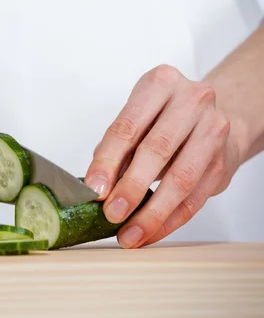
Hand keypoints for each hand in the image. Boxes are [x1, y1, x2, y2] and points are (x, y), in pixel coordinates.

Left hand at [84, 64, 240, 248]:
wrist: (212, 118)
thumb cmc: (163, 119)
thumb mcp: (136, 119)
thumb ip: (116, 148)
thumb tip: (96, 187)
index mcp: (160, 83)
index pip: (127, 126)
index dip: (107, 161)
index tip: (94, 189)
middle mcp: (192, 100)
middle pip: (156, 150)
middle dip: (130, 187)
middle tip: (111, 213)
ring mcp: (213, 130)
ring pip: (181, 179)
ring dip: (152, 213)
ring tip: (129, 234)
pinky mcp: (224, 162)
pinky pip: (195, 199)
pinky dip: (169, 221)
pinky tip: (150, 233)